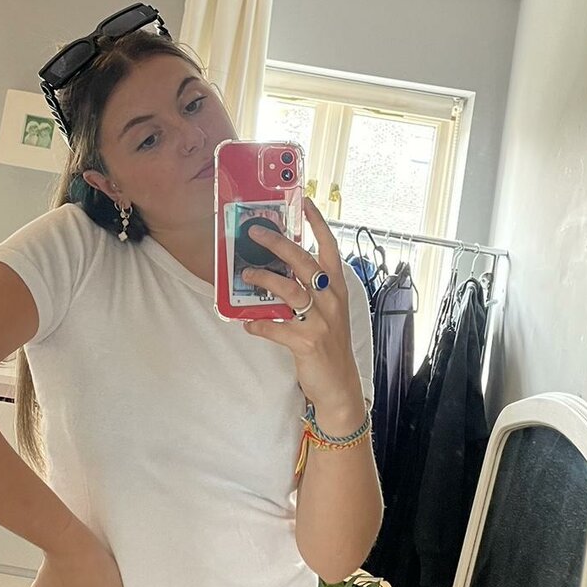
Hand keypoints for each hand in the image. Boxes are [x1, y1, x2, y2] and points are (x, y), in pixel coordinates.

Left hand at [241, 197, 363, 419]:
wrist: (339, 384)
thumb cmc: (329, 343)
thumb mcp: (328, 312)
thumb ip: (309, 290)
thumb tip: (277, 270)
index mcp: (336, 288)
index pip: (329, 248)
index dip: (317, 224)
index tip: (304, 202)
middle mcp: (331, 300)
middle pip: (304, 262)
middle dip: (278, 244)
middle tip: (256, 232)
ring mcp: (321, 321)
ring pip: (289, 290)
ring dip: (264, 280)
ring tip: (246, 274)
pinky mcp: (307, 342)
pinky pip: (276, 328)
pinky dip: (259, 324)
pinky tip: (247, 323)